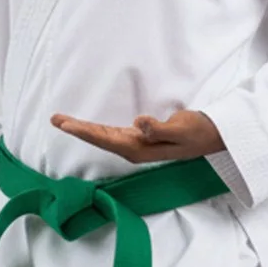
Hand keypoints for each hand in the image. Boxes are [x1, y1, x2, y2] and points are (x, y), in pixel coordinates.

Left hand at [50, 109, 225, 163]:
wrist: (213, 136)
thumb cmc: (198, 131)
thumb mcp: (181, 128)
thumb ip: (159, 128)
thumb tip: (138, 123)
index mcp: (139, 148)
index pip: (104, 139)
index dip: (83, 131)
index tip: (64, 124)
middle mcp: (134, 148)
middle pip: (99, 138)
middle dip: (77, 129)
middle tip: (54, 118)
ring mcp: (137, 144)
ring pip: (104, 136)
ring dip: (84, 129)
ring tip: (64, 121)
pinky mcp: (142, 138)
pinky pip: (113, 134)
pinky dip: (97, 130)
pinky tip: (89, 128)